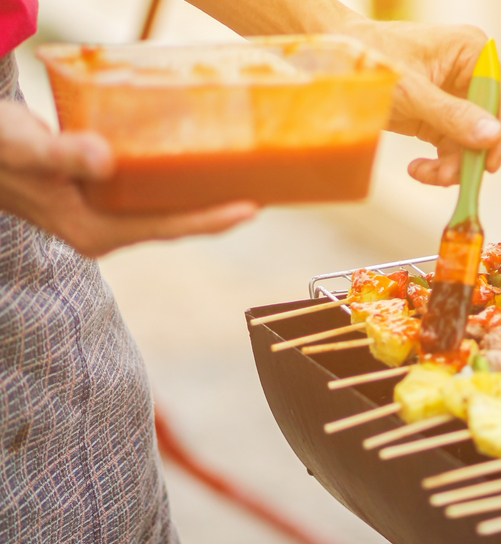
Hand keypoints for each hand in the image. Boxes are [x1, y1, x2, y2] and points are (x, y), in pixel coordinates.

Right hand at [0, 101, 257, 257]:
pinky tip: (200, 163)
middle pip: (176, 223)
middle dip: (218, 208)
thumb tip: (105, 158)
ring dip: (202, 194)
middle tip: (265, 187)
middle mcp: (104, 230)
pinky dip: (179, 180)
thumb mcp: (27, 147)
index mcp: (94, 231)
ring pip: (167, 209)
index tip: (251, 207)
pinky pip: (153, 193)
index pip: (167, 229)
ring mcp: (105, 217)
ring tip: (245, 177)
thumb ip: (63, 154)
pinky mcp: (103, 198)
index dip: (211, 219)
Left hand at [344, 20, 500, 185]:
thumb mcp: (412, 91)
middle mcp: (468, 73)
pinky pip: (451, 147)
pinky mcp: (437, 115)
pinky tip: (418, 169)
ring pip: (470, 142)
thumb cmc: (368, 58)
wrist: (332, 62)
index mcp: (471, 52)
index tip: (490, 163)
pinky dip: (439, 164)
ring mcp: (453, 96)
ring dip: (452, 165)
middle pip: (489, 123)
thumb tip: (492, 136)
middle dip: (471, 155)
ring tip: (426, 174)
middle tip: (453, 178)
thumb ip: (452, 115)